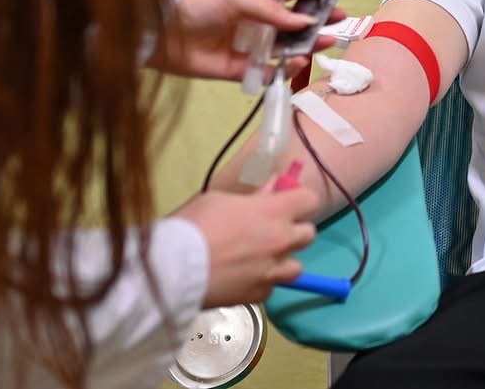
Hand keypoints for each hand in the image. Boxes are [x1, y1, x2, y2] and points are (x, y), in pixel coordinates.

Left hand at [149, 0, 344, 81]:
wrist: (165, 35)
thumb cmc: (201, 7)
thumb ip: (273, 12)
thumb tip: (306, 22)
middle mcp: (258, 22)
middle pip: (295, 21)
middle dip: (318, 19)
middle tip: (340, 19)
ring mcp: (252, 46)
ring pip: (288, 46)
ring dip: (309, 43)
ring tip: (329, 41)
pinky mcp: (243, 70)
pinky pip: (270, 71)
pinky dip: (286, 69)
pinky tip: (298, 61)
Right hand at [175, 183, 320, 306]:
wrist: (175, 268)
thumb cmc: (194, 225)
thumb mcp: (219, 200)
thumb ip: (253, 197)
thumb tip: (272, 188)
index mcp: (274, 211)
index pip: (310, 200)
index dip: (299, 201)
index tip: (285, 203)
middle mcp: (280, 241)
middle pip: (309, 234)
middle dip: (294, 231)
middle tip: (271, 232)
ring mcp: (272, 271)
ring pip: (296, 267)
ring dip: (282, 262)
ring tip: (259, 260)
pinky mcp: (258, 295)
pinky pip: (270, 289)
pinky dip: (260, 284)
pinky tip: (242, 279)